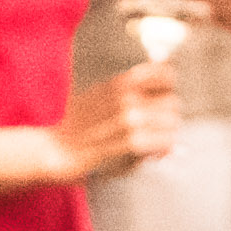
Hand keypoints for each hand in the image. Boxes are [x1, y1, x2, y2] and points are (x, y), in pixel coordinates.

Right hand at [52, 62, 177, 180]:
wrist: (58, 151)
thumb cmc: (81, 126)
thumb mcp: (101, 98)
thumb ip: (133, 94)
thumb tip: (162, 98)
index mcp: (120, 82)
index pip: (165, 75)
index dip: (167, 91)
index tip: (159, 104)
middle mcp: (126, 97)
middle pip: (172, 102)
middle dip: (168, 118)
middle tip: (156, 131)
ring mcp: (129, 119)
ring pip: (172, 123)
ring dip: (167, 135)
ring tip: (154, 145)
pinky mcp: (131, 142)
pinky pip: (165, 142)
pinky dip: (163, 149)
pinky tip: (153, 155)